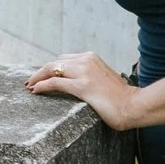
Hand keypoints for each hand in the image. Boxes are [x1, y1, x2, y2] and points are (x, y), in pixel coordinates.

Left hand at [23, 51, 140, 129]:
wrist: (135, 105)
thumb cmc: (120, 98)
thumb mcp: (103, 80)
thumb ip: (89, 76)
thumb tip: (74, 82)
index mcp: (91, 57)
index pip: (63, 59)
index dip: (50, 68)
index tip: (40, 76)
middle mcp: (87, 60)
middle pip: (55, 63)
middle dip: (40, 72)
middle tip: (30, 82)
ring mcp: (85, 72)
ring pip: (52, 70)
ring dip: (37, 78)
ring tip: (29, 86)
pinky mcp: (83, 86)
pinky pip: (55, 83)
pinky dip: (42, 86)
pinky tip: (35, 91)